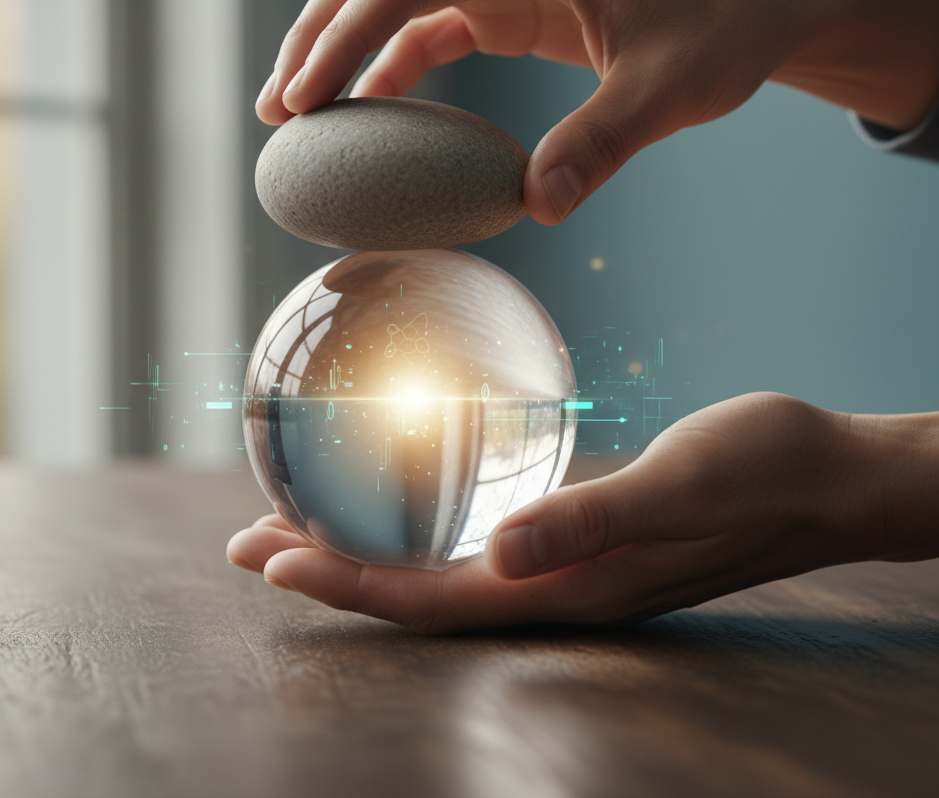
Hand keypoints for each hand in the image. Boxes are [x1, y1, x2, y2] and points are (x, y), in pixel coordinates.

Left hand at [227, 392, 938, 633]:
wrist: (822, 475)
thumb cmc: (760, 471)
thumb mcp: (681, 485)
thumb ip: (592, 521)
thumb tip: (502, 550)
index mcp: (571, 588)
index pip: (434, 599)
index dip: (349, 583)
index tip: (271, 557)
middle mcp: (557, 590)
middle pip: (417, 595)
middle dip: (331, 572)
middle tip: (249, 541)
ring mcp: (567, 569)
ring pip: (439, 573)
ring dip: (364, 555)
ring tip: (297, 528)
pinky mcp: (579, 537)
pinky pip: (475, 543)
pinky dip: (418, 530)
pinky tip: (400, 504)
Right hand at [255, 0, 938, 223]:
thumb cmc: (719, 28)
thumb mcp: (669, 89)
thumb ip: (602, 143)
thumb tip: (537, 208)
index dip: (347, 31)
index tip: (305, 96)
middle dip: (319, 31)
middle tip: (278, 106)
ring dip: (340, 43)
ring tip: (297, 110)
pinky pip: (429, 21)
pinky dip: (390, 60)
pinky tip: (365, 106)